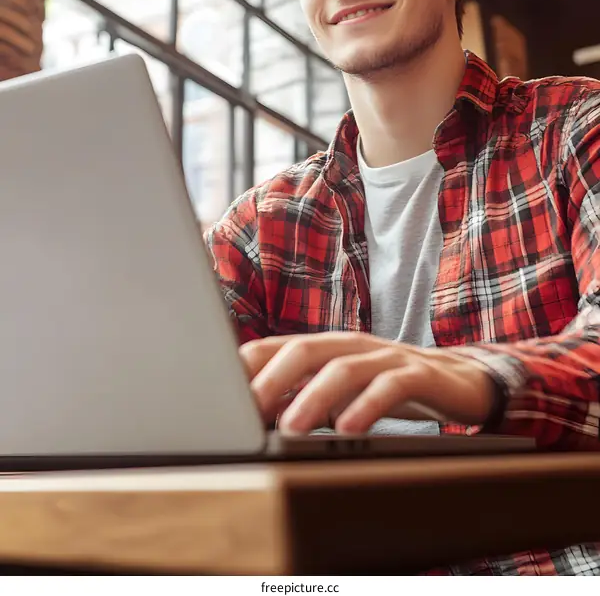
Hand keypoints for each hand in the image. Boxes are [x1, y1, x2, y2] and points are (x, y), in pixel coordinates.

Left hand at [240, 332, 496, 434]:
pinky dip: (368, 406)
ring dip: (314, 397)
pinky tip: (350, 429)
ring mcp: (385, 356)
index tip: (218, 394)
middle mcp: (351, 345)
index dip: (247, 367)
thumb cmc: (386, 388)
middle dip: (272, 379)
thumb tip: (250, 417)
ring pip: (344, 367)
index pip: (277, 346)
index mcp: (327, 347)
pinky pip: (391, 385)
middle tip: (247, 412)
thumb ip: (299, 398)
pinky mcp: (418, 373)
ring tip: (291, 429)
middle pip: (304, 350)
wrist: (458, 380)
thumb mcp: (338, 394)